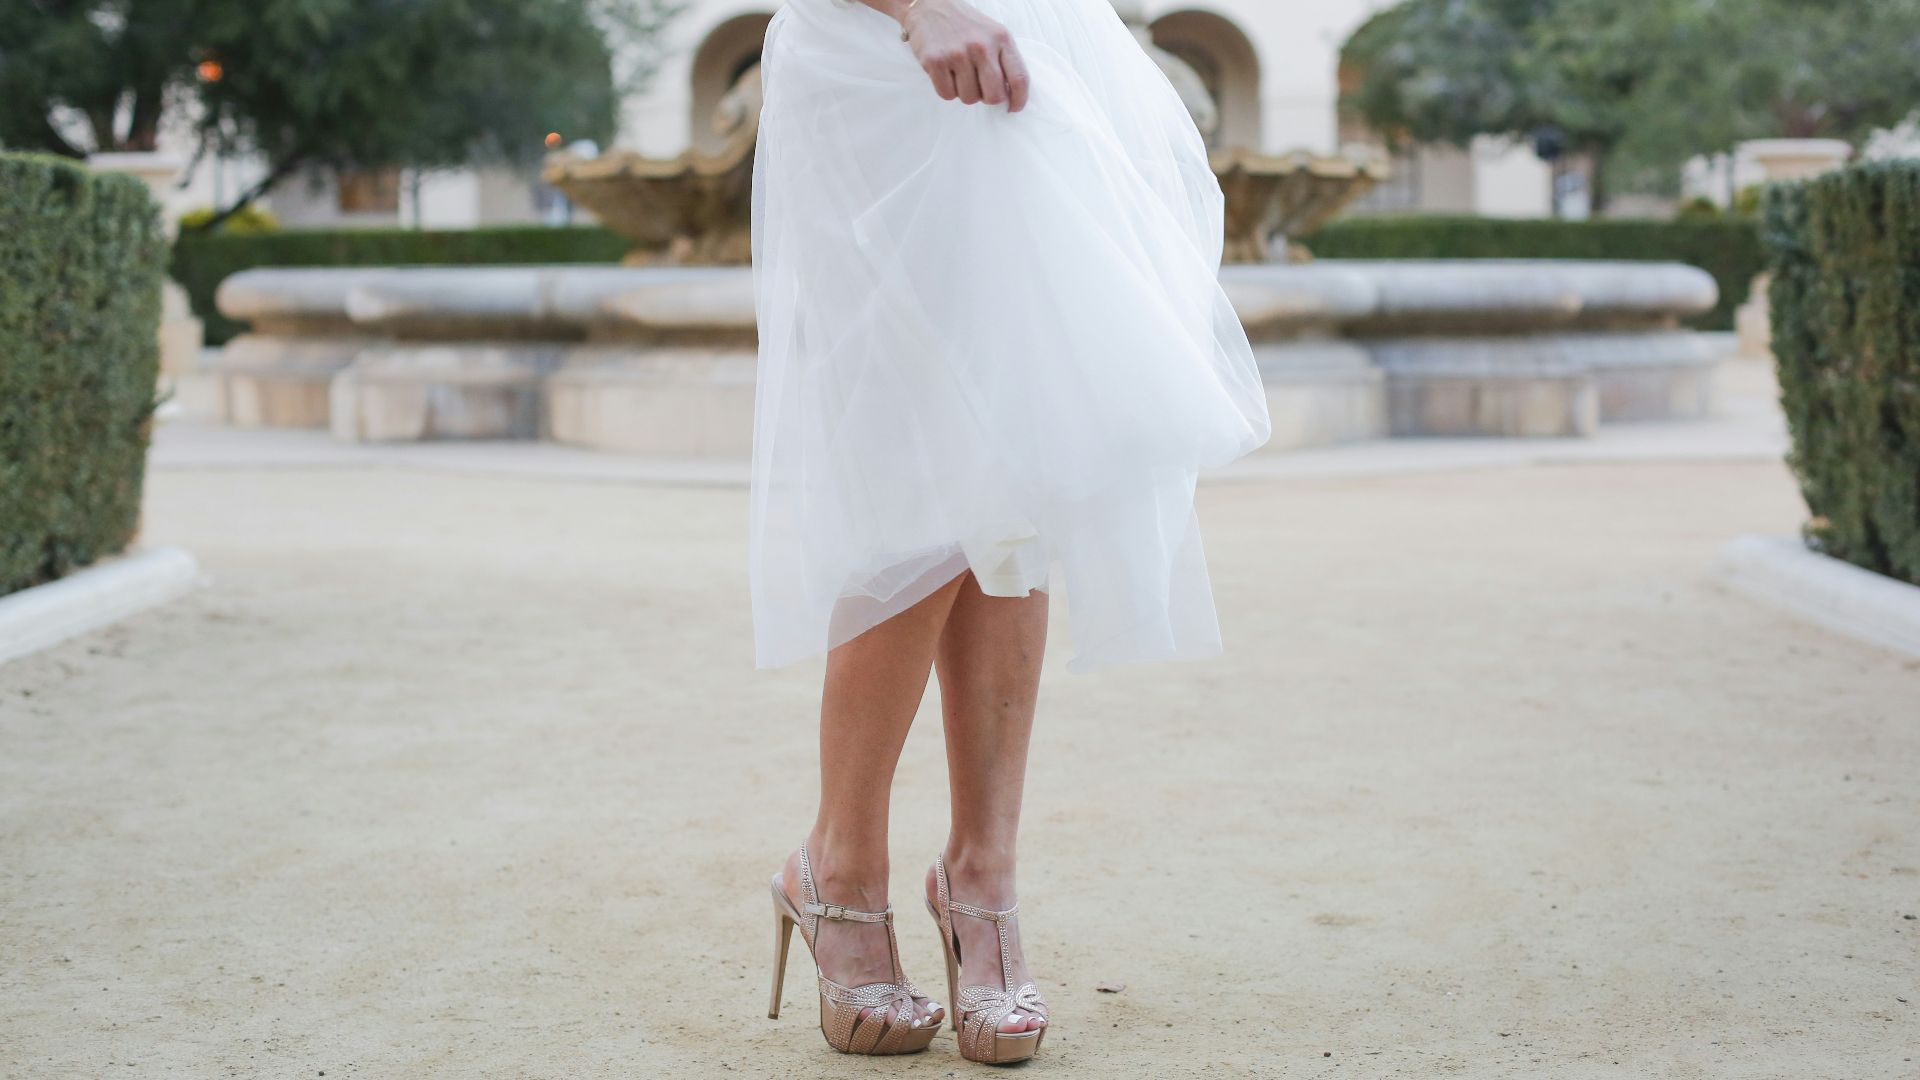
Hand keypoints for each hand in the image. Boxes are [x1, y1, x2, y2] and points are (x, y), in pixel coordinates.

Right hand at [897, 0, 1030, 111]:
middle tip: (981, 89)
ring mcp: (957, 54)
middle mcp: (981, 46)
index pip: (1019, 78)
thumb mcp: (992, 33)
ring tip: (959, 74)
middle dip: (988, 98)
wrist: (930, 5)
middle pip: (994, 96)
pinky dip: (947, 90)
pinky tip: (946, 73)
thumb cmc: (965, 25)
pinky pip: (947, 94)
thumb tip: (1010, 94)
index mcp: (1001, 38)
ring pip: (969, 98)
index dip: (1019, 99)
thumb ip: (1003, 59)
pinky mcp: (935, 61)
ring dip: (965, 93)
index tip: (1013, 108)